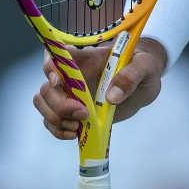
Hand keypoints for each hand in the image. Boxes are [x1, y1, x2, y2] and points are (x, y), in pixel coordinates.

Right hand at [32, 38, 168, 139]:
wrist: (144, 85)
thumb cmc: (143, 67)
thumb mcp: (145, 66)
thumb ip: (131, 75)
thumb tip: (112, 97)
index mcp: (88, 58)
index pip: (57, 54)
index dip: (50, 66)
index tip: (58, 81)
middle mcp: (73, 75)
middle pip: (46, 86)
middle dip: (58, 103)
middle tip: (82, 114)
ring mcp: (71, 94)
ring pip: (43, 103)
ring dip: (54, 118)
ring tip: (77, 126)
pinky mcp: (73, 112)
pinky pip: (52, 121)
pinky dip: (57, 130)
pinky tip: (74, 134)